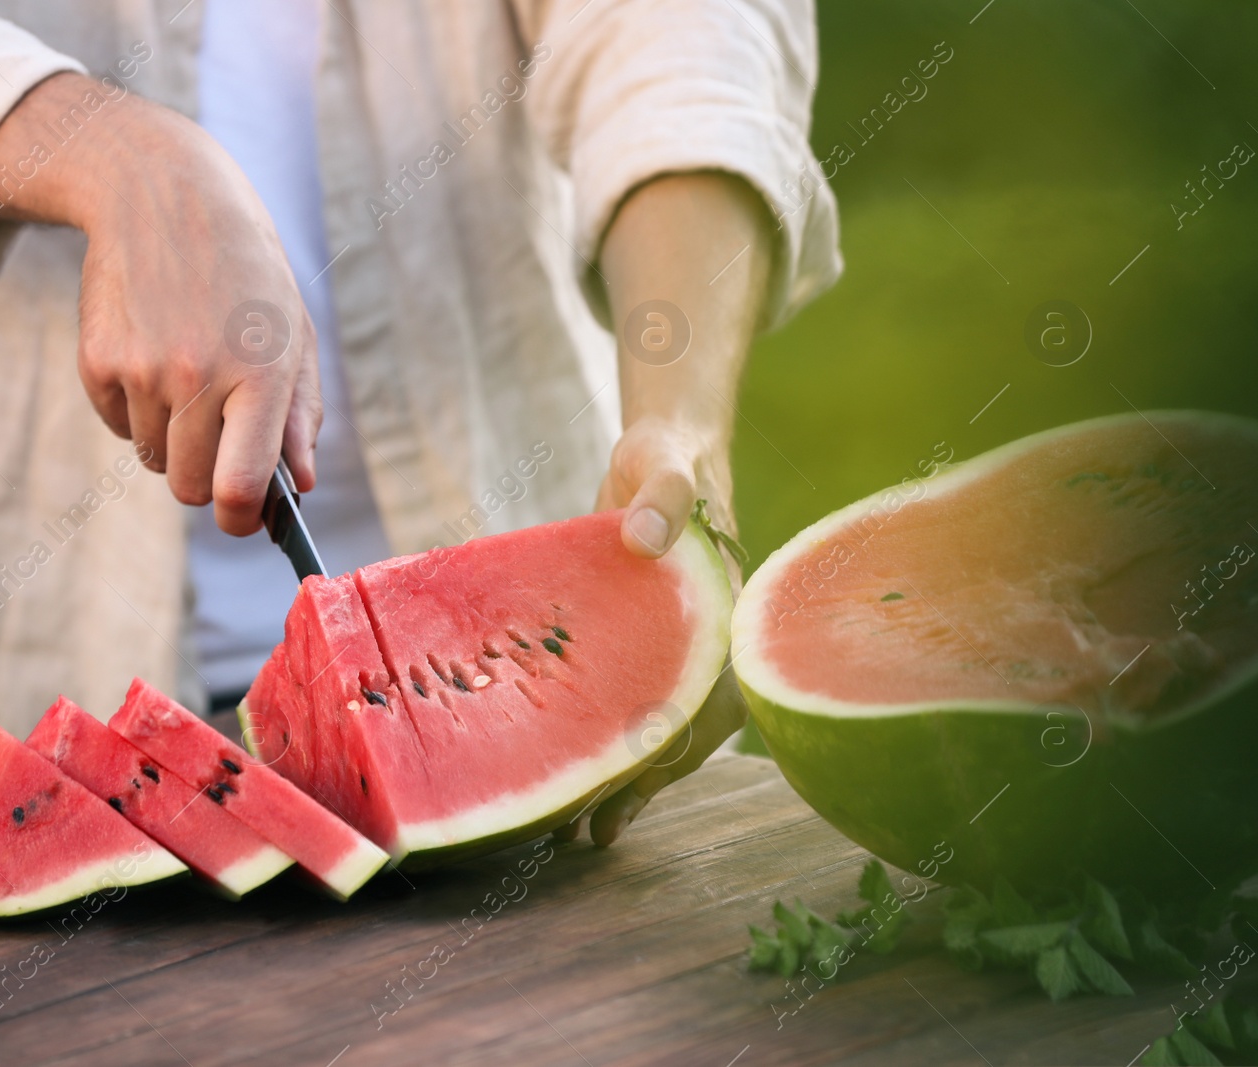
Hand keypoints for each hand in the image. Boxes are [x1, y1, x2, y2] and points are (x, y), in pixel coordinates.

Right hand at [0, 73, 320, 534]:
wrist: (164, 194)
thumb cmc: (246, 273)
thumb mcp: (294, 333)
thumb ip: (300, 415)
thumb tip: (301, 484)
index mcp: (260, 374)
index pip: (241, 487)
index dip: (242, 520)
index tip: (243, 517)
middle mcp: (198, 376)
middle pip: (189, 489)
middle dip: (204, 480)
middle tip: (217, 438)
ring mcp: (141, 370)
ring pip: (153, 460)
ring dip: (171, 438)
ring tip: (187, 374)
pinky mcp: (98, 360)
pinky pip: (118, 426)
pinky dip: (135, 409)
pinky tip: (152, 352)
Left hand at [577, 424, 748, 844]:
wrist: (659, 457)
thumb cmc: (668, 462)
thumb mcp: (665, 467)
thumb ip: (663, 495)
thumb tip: (646, 538)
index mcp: (726, 616)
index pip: (715, 695)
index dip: (683, 743)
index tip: (643, 778)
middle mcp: (709, 648)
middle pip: (689, 732)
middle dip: (647, 784)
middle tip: (595, 830)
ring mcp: (676, 658)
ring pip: (663, 735)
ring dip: (628, 784)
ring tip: (579, 833)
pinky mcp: (642, 657)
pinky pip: (633, 713)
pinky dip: (609, 752)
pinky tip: (572, 788)